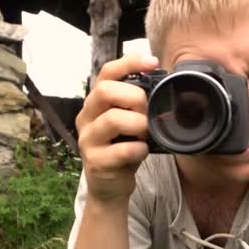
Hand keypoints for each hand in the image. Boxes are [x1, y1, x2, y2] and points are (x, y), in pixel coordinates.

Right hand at [76, 54, 158, 205]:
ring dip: (138, 124)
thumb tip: (162, 84)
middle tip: (147, 111)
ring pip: (113, 119)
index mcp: (95, 103)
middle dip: (134, 97)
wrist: (110, 187)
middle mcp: (86, 117)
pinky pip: (121, 150)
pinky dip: (138, 149)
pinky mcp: (95, 161)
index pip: (106, 72)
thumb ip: (137, 104)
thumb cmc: (122, 149)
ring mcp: (87, 139)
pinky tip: (142, 152)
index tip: (152, 61)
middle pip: (105, 91)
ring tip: (146, 133)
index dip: (129, 62)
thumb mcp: (128, 122)